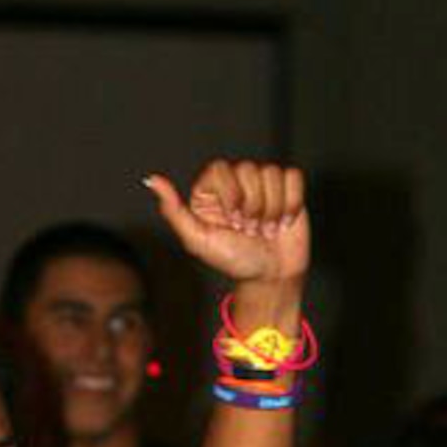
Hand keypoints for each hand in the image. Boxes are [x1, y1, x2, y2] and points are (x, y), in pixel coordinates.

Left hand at [144, 158, 308, 288]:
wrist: (270, 277)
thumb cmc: (234, 261)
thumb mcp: (198, 241)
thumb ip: (174, 212)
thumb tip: (152, 180)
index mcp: (212, 189)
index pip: (222, 169)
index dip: (231, 196)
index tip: (232, 223)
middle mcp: (237, 182)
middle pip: (250, 170)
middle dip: (252, 208)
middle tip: (249, 231)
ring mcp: (263, 183)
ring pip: (272, 174)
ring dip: (272, 210)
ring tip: (265, 230)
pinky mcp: (288, 188)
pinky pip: (293, 178)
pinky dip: (291, 204)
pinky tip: (283, 222)